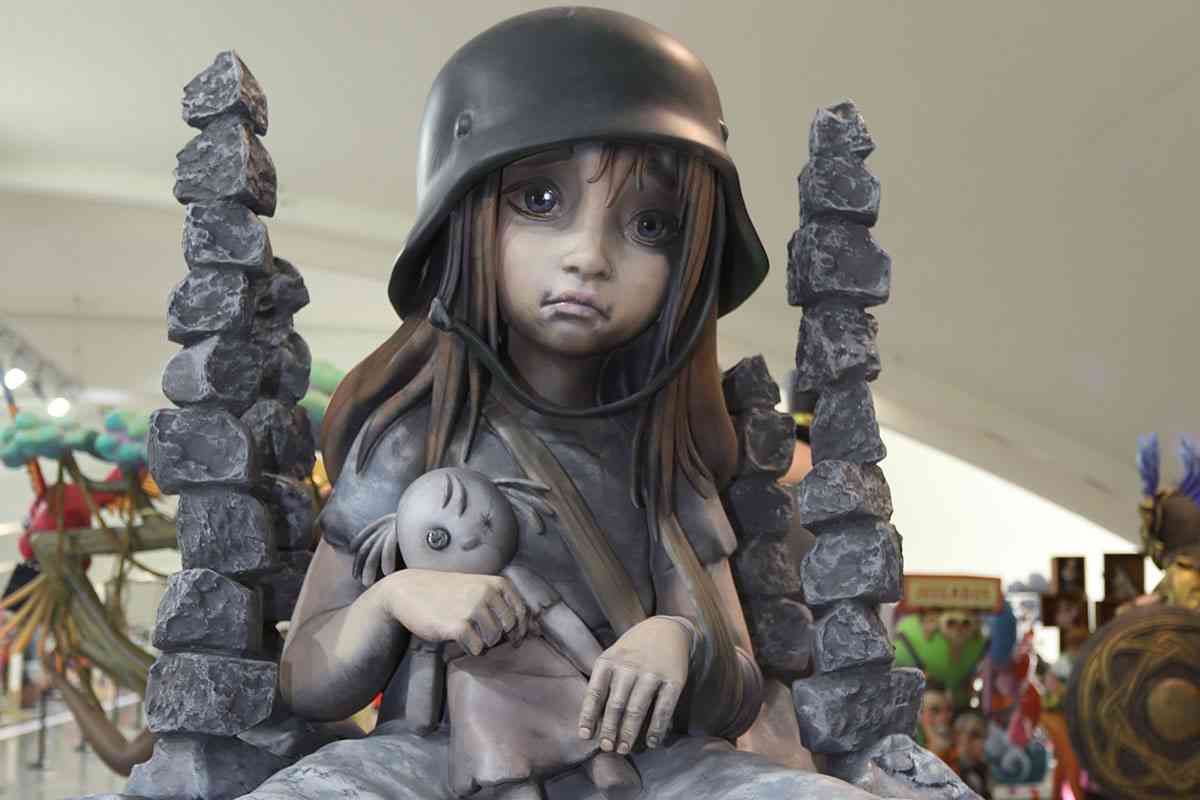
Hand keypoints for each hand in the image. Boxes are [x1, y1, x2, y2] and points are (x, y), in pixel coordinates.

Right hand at [376, 569, 528, 655]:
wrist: (409, 590)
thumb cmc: (446, 592)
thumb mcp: (478, 588)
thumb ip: (503, 603)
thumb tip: (534, 629)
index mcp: (496, 583)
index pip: (522, 612)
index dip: (521, 629)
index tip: (514, 638)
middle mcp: (488, 593)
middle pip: (509, 628)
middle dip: (500, 637)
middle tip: (483, 636)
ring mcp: (473, 609)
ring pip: (493, 640)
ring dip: (482, 642)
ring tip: (467, 634)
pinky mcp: (458, 626)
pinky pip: (477, 648)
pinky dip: (470, 648)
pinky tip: (459, 640)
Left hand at [578, 616, 692, 753]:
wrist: (667, 629)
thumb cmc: (633, 650)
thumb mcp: (612, 657)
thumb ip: (602, 683)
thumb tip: (592, 721)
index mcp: (609, 661)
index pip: (595, 692)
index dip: (588, 716)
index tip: (585, 736)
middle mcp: (629, 666)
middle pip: (615, 704)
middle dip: (609, 729)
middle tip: (606, 748)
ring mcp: (652, 673)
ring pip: (637, 709)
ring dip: (629, 732)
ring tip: (623, 749)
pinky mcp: (673, 680)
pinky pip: (663, 708)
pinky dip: (657, 728)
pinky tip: (652, 742)